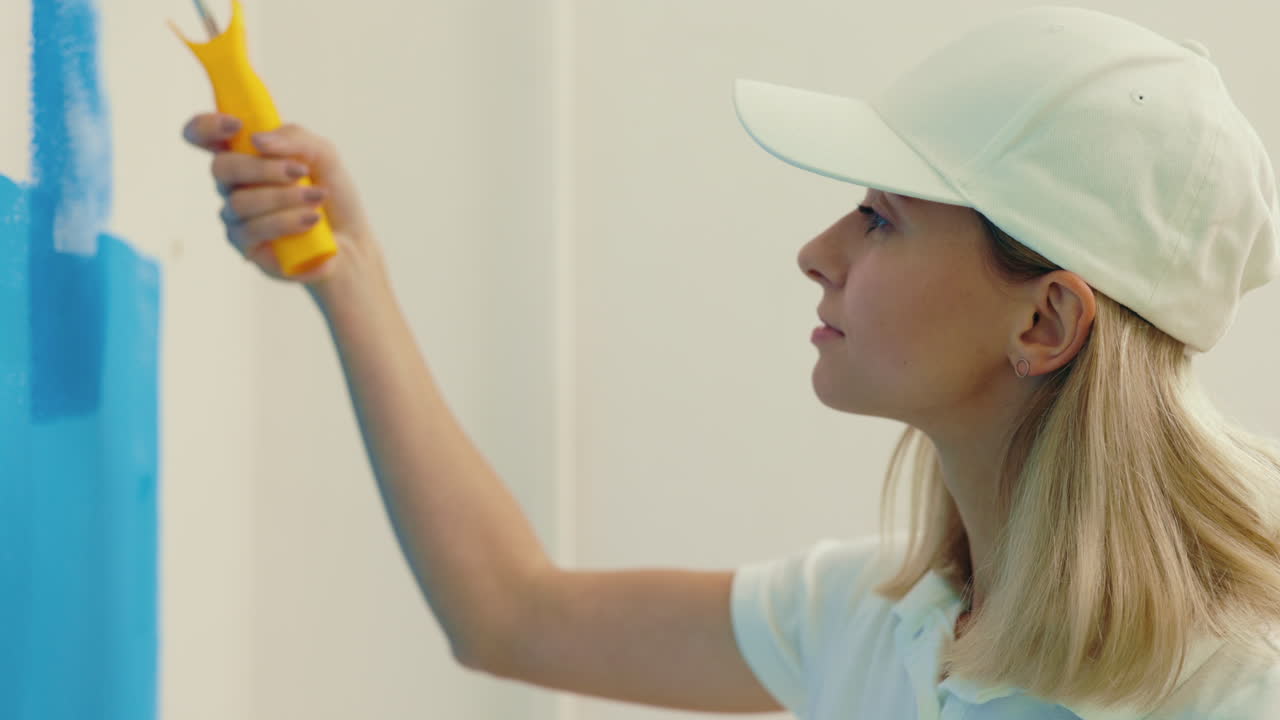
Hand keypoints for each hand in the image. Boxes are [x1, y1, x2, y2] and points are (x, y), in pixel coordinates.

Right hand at [181, 113, 385, 291]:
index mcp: (244, 155)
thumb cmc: (332, 194)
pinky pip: (252, 230)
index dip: (207, 126)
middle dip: (262, 168)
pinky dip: (286, 221)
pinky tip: (312, 220)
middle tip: (300, 172)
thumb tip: (257, 141)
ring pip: (239, 202)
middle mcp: (233, 185)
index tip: (236, 125)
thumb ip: (294, 138)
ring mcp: (236, 217)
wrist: (352, 240)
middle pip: (221, 168)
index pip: (204, 136)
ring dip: (283, 197)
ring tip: (318, 197)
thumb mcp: (323, 154)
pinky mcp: (246, 246)